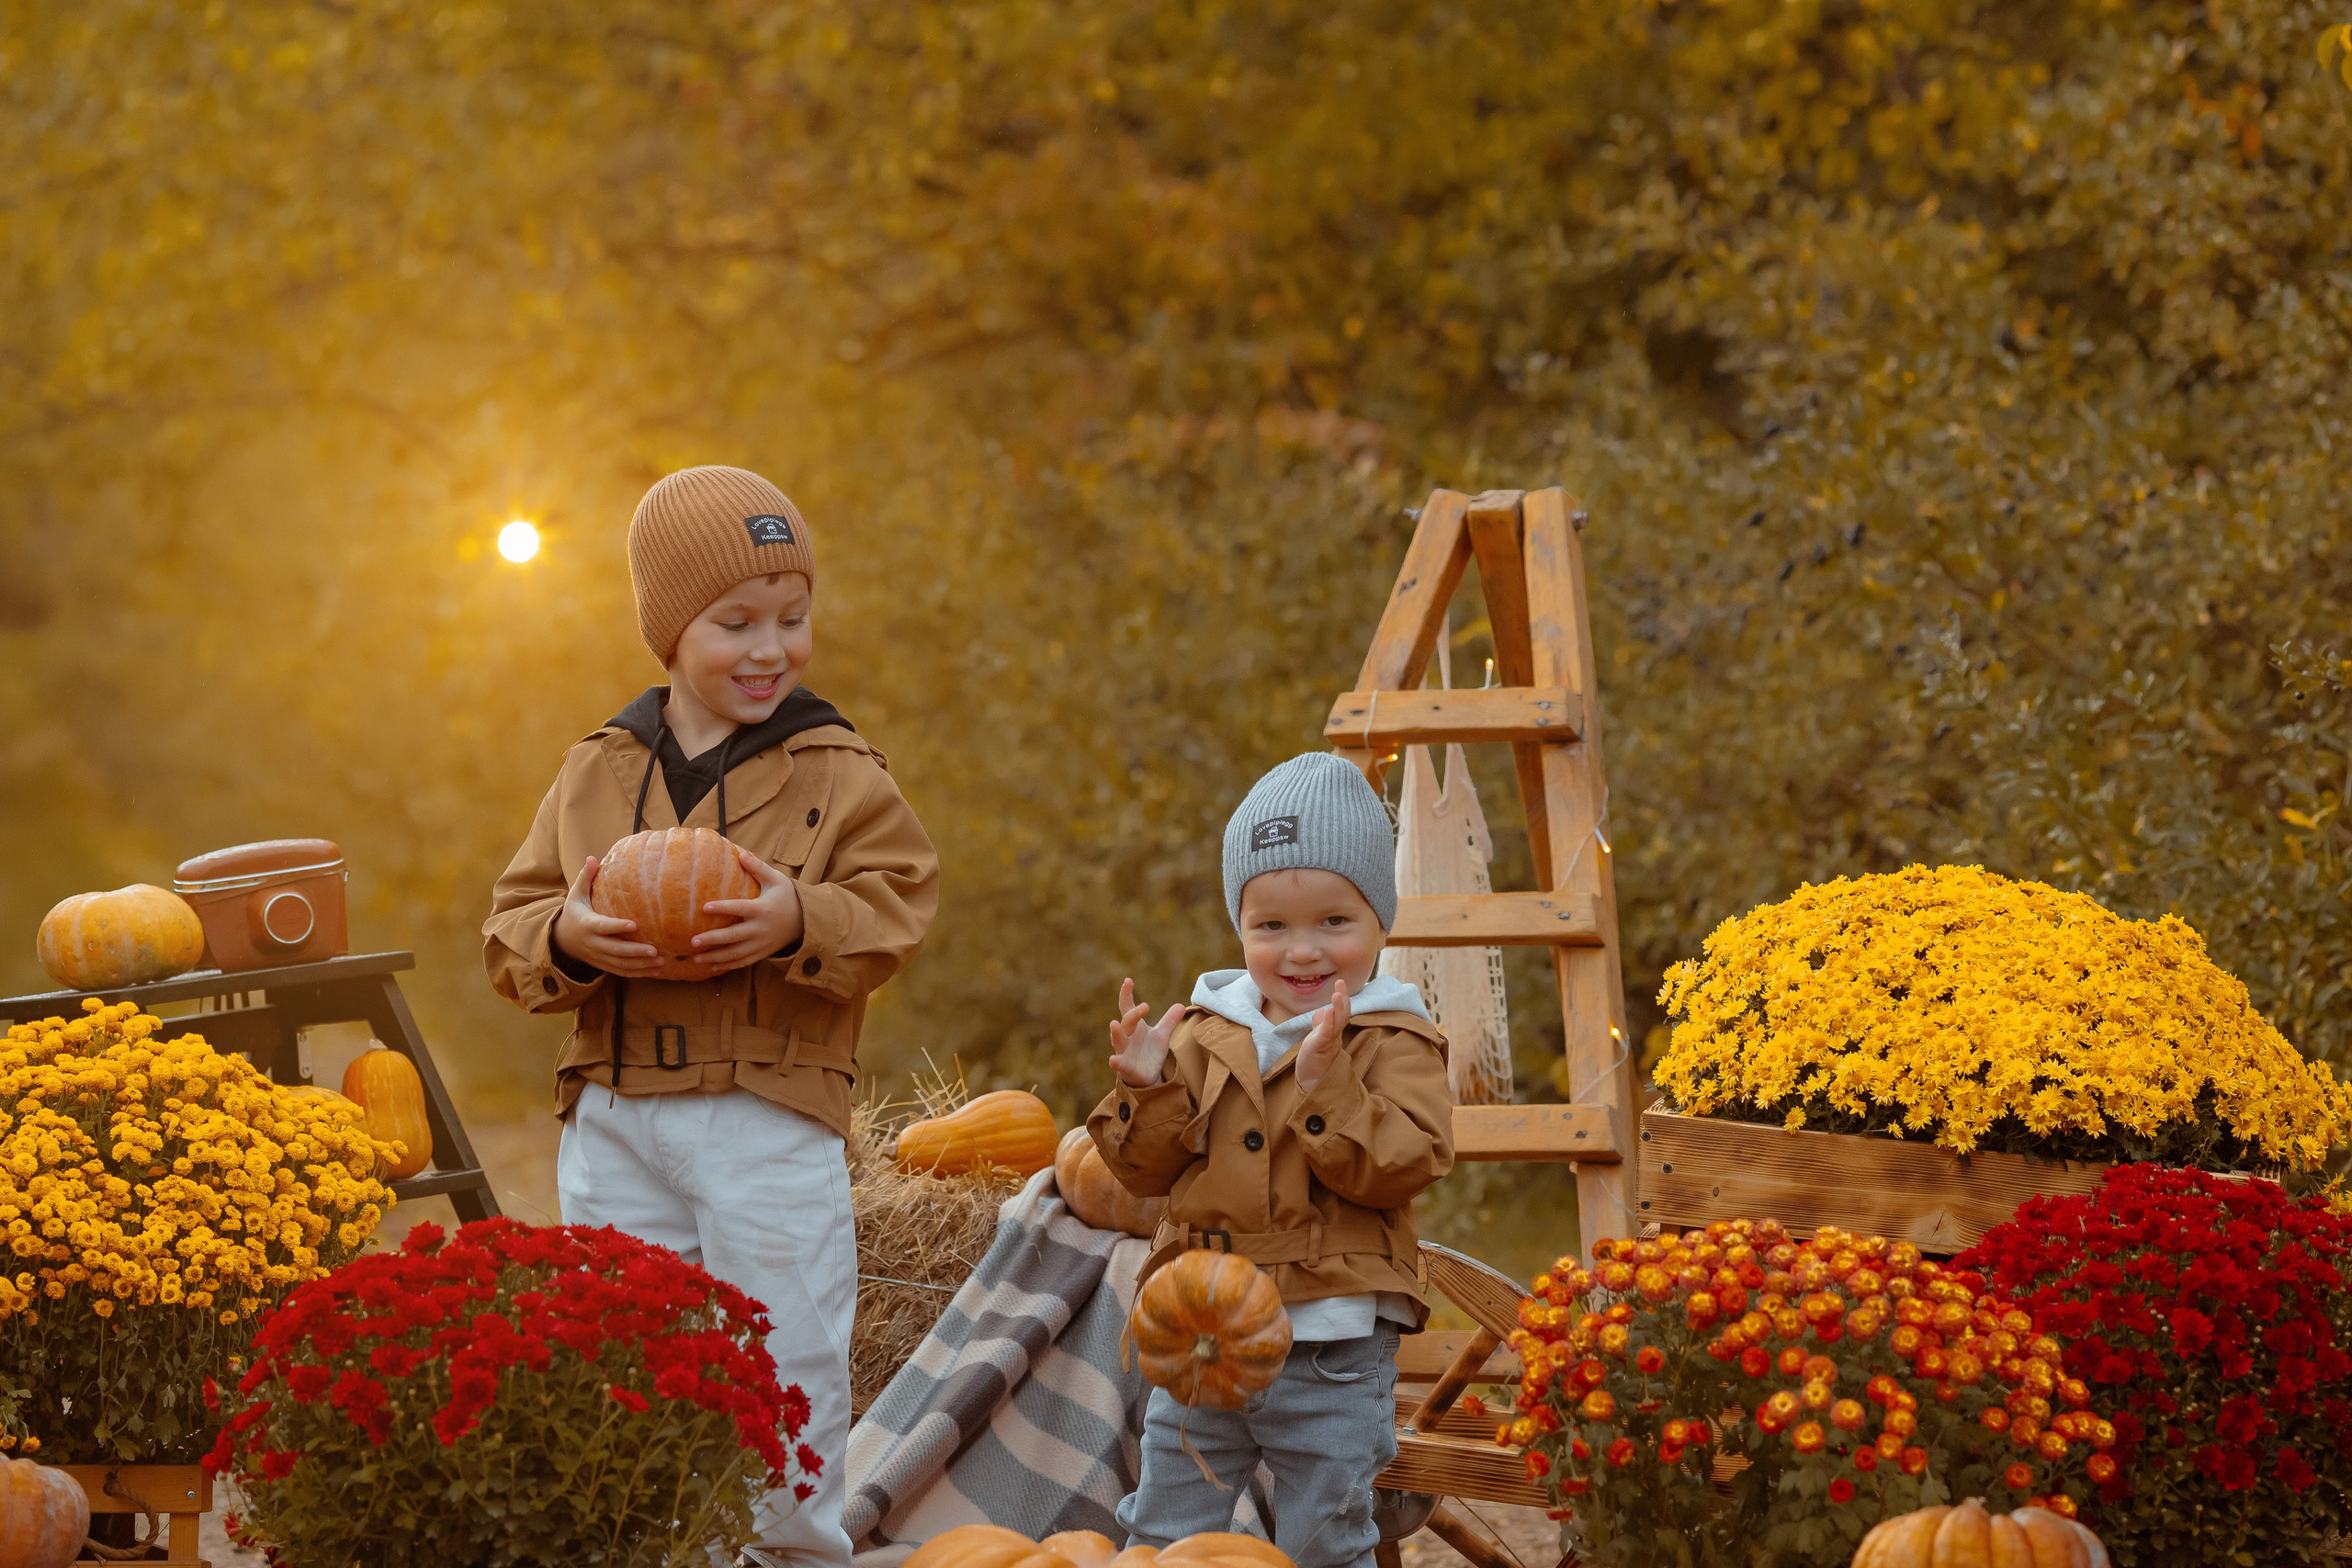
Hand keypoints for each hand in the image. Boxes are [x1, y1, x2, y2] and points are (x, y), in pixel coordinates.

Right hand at [551, 856, 670, 976]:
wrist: (563, 940)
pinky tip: (657, 971)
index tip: (633, 925)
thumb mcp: (576, 894)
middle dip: (635, 952)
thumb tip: (592, 858)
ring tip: (661, 962)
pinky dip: (639, 973)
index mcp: (587, 925)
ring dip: (641, 965)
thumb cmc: (575, 912)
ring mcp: (599, 957)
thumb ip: (585, 878)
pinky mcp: (605, 965)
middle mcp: (593, 944)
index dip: (616, 927)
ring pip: (620, 964)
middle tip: (655, 949)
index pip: (602, 927)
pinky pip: (622, 972)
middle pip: (614, 950)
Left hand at [690, 850, 807, 971]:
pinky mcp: (762, 953)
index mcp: (762, 909)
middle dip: (713, 940)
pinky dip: (727, 966)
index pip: (739, 908)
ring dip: (715, 957)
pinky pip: (743, 962)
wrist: (805, 921)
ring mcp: (761, 944)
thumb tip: (741, 853)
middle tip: (693, 941)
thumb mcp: (776, 880)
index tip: (704, 908)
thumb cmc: (787, 897)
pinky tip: (711, 967)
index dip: (722, 908)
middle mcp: (760, 929)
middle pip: (734, 936)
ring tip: (696, 958)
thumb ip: (758, 868)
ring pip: (736, 954)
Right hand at [1108, 977, 1183, 1087]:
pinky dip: (1115, 1062)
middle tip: (1145, 1007)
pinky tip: (1113, 1060)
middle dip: (1134, 1014)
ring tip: (1114, 1023)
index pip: (1127, 1007)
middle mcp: (1127, 1036)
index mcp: (1134, 1026)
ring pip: (1117, 1040)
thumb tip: (1180, 1006)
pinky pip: (1118, 1064)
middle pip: (1126, 1021)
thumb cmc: (1150, 1053)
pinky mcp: (1125, 1067)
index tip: (1128, 981)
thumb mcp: (1162, 1036)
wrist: (1148, 1076)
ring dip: (1116, 1033)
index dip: (1126, 994)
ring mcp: (1124, 1051)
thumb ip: (1169, 1021)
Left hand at [1295, 978, 1350, 1093]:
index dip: (1342, 998)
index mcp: (1333, 1033)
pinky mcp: (1319, 1050)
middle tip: (1341, 984)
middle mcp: (1334, 1037)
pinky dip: (1326, 1023)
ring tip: (1337, 995)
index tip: (1340, 983)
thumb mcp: (1316, 1040)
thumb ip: (1320, 1027)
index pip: (1340, 1013)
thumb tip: (1320, 1012)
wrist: (1311, 1084)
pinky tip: (1327, 1013)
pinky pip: (1325, 1035)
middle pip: (1343, 1016)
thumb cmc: (1313, 1062)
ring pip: (1337, 1025)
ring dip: (1338, 1009)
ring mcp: (1328, 1043)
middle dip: (1343, 1000)